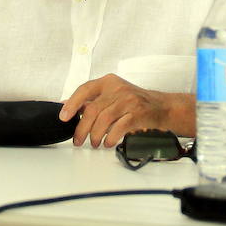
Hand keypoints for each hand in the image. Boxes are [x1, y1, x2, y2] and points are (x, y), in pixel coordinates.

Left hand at [60, 74, 194, 147]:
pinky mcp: (138, 113)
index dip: (72, 104)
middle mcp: (118, 88)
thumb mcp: (112, 95)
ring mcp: (128, 100)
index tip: (64, 117)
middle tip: (78, 140)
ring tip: (94, 143)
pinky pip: (118, 127)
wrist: (161, 107)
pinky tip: (107, 143)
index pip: (85, 89)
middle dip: (82, 128)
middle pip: (92, 109)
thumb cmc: (133, 102)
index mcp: (108, 82)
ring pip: (104, 119)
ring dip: (95, 135)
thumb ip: (91, 100)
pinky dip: (110, 137)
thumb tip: (66, 106)